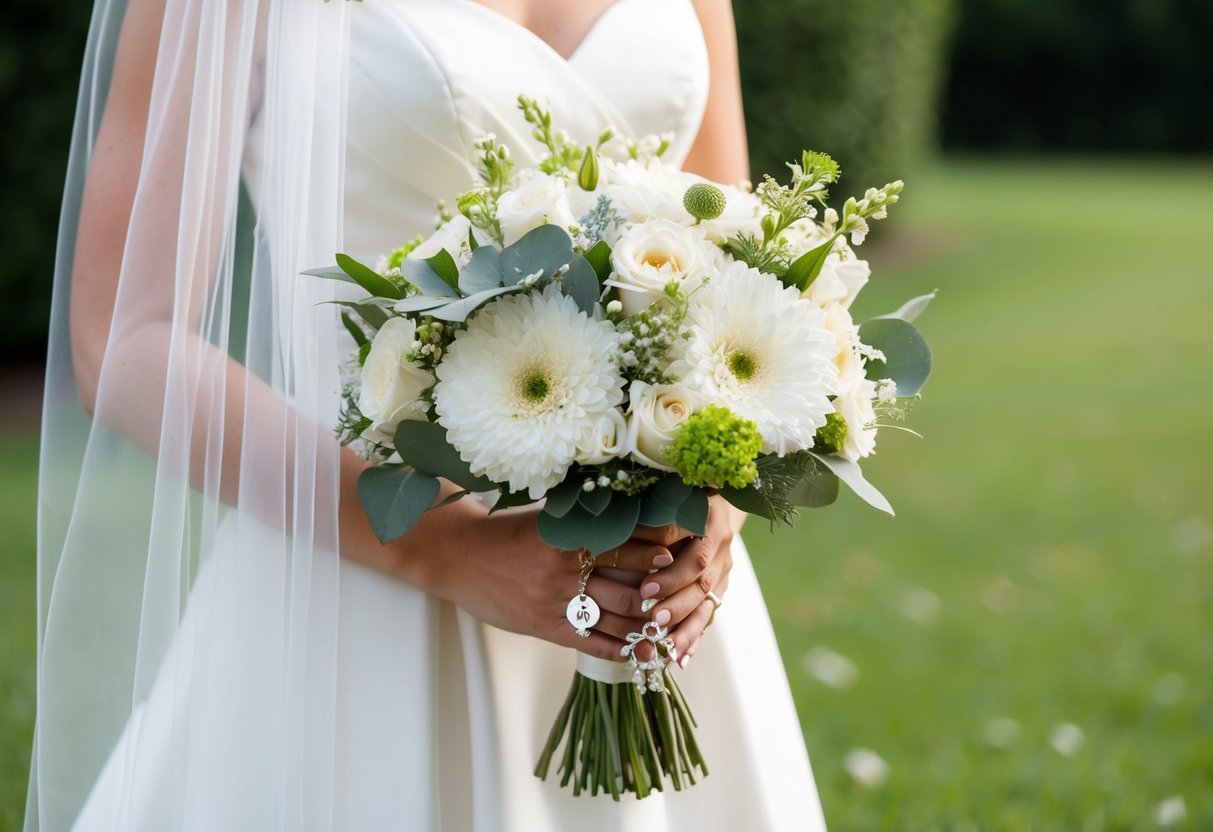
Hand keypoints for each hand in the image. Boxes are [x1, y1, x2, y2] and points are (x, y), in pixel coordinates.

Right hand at [387, 499, 679, 661]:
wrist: (457, 556)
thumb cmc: (505, 534)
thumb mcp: (546, 520)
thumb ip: (582, 524)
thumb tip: (626, 519)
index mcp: (569, 535)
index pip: (626, 541)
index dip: (657, 545)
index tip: (683, 547)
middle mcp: (566, 568)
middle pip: (629, 582)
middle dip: (663, 591)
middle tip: (690, 593)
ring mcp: (555, 600)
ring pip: (616, 616)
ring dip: (648, 625)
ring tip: (675, 628)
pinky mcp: (544, 626)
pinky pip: (590, 641)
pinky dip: (619, 649)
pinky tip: (639, 652)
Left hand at [629, 494, 744, 665]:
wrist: (718, 503)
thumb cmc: (679, 496)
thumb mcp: (665, 495)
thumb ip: (644, 510)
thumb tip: (609, 522)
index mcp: (705, 515)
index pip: (685, 544)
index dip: (666, 564)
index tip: (645, 586)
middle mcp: (719, 543)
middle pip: (699, 576)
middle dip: (675, 599)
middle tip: (652, 617)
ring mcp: (724, 568)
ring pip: (706, 600)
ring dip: (686, 625)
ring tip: (667, 645)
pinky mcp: (720, 587)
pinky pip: (708, 615)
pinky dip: (694, 638)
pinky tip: (680, 659)